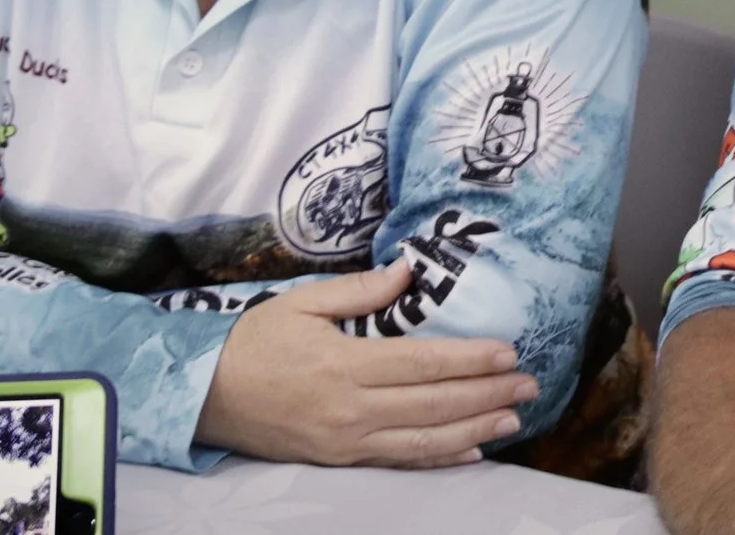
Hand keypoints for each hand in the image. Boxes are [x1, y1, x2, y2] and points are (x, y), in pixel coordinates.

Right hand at [194, 260, 536, 466]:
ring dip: (475, 430)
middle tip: (530, 385)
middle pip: (433, 405)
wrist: (203, 397)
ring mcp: (346, 441)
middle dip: (487, 394)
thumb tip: (408, 271)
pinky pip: (399, 463)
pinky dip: (439, 459)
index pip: (422, 363)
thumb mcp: (301, 302)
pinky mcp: (339, 460)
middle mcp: (351, 408)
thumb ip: (358, 290)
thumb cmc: (253, 343)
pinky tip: (472, 451)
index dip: (469, 360)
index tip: (508, 352)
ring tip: (514, 419)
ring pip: (424, 441)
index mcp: (344, 363)